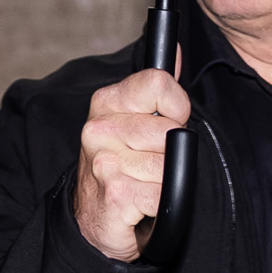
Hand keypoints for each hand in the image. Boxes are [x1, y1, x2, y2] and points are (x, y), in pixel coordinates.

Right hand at [73, 68, 189, 262]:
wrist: (94, 223)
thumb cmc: (120, 171)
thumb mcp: (134, 121)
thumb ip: (156, 88)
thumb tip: (173, 50)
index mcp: (107, 102)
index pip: (159, 83)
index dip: (177, 108)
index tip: (169, 123)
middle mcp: (100, 128)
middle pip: (171, 131)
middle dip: (172, 154)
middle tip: (150, 166)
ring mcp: (105, 161)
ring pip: (170, 166)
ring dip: (166, 183)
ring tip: (144, 184)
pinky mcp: (116, 193)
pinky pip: (164, 195)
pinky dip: (161, 206)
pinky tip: (142, 204)